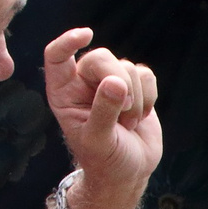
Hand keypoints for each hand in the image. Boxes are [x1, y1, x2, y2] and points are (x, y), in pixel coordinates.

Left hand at [43, 29, 161, 208]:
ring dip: (135, 100)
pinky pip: (147, 75)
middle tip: (123, 112)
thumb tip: (115, 82)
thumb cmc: (104, 160)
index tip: (86, 36)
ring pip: (128, 67)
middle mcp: (85, 83)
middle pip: (100, 57)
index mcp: (64, 93)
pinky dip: (149, 97)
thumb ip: (103, 111)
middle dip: (117, 81)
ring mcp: (111, 83)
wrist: (129, 172)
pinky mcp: (137, 87)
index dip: (68, 42)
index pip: (57, 56)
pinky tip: (141, 116)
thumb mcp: (97, 141)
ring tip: (127, 124)